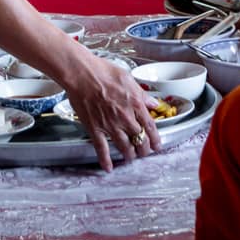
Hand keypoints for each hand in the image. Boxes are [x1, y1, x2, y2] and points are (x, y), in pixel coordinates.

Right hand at [60, 53, 162, 170]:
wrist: (82, 74)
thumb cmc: (103, 71)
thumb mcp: (128, 78)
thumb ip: (142, 94)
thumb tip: (153, 104)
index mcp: (135, 104)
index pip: (150, 126)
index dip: (155, 139)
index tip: (157, 146)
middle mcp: (125, 117)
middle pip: (139, 139)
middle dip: (144, 149)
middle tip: (145, 153)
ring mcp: (110, 125)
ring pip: (124, 147)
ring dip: (130, 155)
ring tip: (131, 158)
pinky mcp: (95, 129)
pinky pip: (102, 148)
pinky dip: (105, 160)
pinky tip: (108, 168)